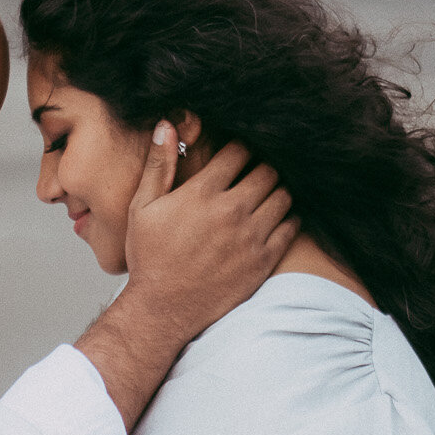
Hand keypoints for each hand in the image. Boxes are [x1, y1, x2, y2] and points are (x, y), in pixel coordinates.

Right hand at [118, 123, 297, 345]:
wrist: (163, 309)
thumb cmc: (150, 257)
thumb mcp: (143, 207)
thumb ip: (158, 165)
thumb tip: (166, 125)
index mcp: (202, 193)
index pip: (239, 152)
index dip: (241, 147)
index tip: (239, 153)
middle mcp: (231, 211)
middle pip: (268, 171)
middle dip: (264, 166)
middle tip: (257, 171)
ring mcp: (251, 236)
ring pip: (284, 196)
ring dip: (278, 190)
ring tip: (268, 193)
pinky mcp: (263, 260)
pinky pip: (292, 228)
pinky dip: (290, 218)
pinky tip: (278, 218)